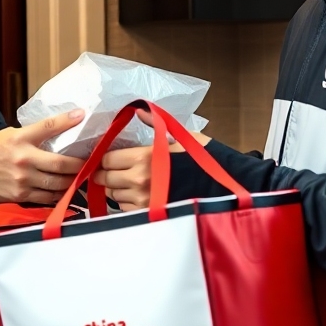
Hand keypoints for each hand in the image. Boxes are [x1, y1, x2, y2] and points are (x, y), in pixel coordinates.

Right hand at [0, 110, 85, 203]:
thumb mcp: (9, 135)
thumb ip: (32, 135)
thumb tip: (58, 129)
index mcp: (19, 139)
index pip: (48, 126)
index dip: (67, 121)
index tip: (81, 115)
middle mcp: (23, 159)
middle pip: (60, 163)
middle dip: (79, 164)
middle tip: (90, 162)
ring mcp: (22, 180)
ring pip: (57, 184)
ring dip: (73, 182)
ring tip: (81, 177)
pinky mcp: (20, 195)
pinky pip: (47, 198)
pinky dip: (60, 195)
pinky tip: (66, 190)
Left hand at [92, 111, 210, 211]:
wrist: (220, 188)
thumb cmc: (202, 160)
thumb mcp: (181, 136)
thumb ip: (155, 124)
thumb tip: (139, 110)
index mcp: (144, 157)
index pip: (107, 158)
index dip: (105, 157)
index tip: (108, 157)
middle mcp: (139, 179)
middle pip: (106, 178)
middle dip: (106, 173)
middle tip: (110, 170)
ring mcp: (142, 200)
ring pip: (113, 194)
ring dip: (116, 188)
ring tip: (125, 182)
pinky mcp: (148, 214)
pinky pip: (125, 209)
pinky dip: (126, 202)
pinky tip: (137, 194)